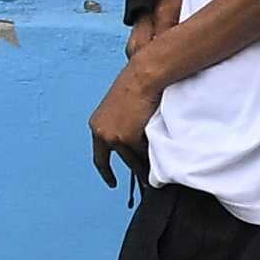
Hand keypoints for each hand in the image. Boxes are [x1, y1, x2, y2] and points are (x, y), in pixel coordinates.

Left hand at [87, 65, 161, 189]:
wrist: (143, 76)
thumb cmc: (135, 84)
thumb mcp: (120, 107)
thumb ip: (120, 124)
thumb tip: (130, 137)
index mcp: (97, 125)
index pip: (100, 155)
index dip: (106, 171)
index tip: (111, 182)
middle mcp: (103, 134)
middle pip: (121, 160)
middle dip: (134, 171)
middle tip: (143, 183)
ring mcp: (116, 138)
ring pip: (133, 160)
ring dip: (144, 169)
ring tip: (154, 179)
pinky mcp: (131, 138)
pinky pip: (146, 152)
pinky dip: (154, 155)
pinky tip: (161, 160)